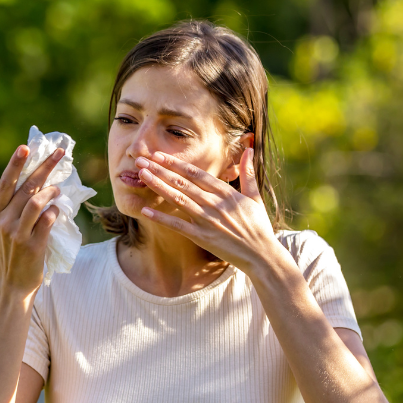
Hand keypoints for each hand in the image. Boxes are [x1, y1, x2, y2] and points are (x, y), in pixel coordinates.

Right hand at [0, 144, 63, 293]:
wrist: (14, 284)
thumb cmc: (15, 252)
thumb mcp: (8, 227)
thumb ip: (18, 207)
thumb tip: (40, 181)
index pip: (6, 183)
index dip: (15, 164)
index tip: (26, 147)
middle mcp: (4, 220)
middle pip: (26, 187)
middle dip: (45, 167)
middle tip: (60, 153)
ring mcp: (17, 233)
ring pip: (37, 201)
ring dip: (52, 191)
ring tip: (59, 189)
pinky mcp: (32, 244)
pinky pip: (47, 219)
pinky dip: (55, 211)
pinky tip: (57, 210)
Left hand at [135, 148, 279, 273]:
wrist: (261, 255)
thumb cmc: (258, 226)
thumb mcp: (255, 197)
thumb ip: (248, 173)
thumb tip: (250, 148)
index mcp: (225, 192)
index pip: (196, 173)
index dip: (176, 163)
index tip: (160, 155)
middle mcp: (214, 204)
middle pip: (182, 183)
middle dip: (160, 170)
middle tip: (141, 160)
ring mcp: (206, 220)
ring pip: (178, 199)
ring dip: (158, 186)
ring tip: (142, 175)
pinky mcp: (202, 237)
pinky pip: (178, 225)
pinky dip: (161, 218)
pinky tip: (145, 210)